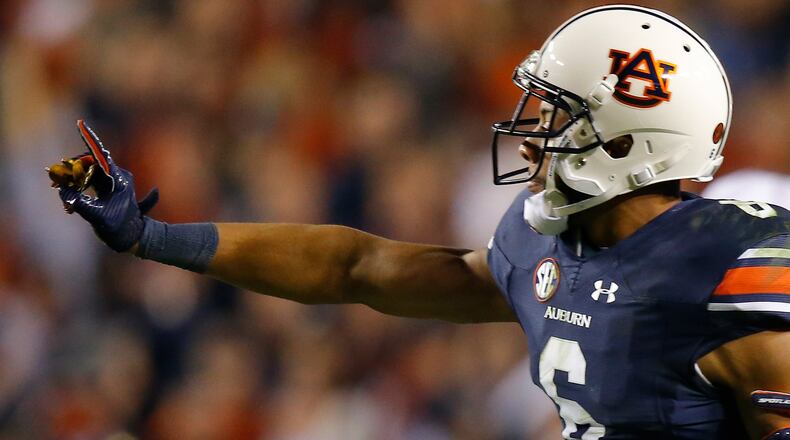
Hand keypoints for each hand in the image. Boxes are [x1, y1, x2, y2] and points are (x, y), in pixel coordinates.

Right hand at [54, 120, 158, 251]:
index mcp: (119, 180)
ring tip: (56, 187)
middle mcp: (117, 176)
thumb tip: (62, 191)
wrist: (132, 237)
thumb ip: (78, 203)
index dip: (89, 140)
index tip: (80, 124)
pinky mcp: (107, 186)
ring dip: (72, 177)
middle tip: (53, 180)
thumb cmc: (118, 229)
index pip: (100, 156)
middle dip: (70, 168)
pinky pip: (89, 178)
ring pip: (88, 170)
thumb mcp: (96, 217)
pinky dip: (77, 184)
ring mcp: (113, 180)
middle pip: (90, 162)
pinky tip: (64, 194)